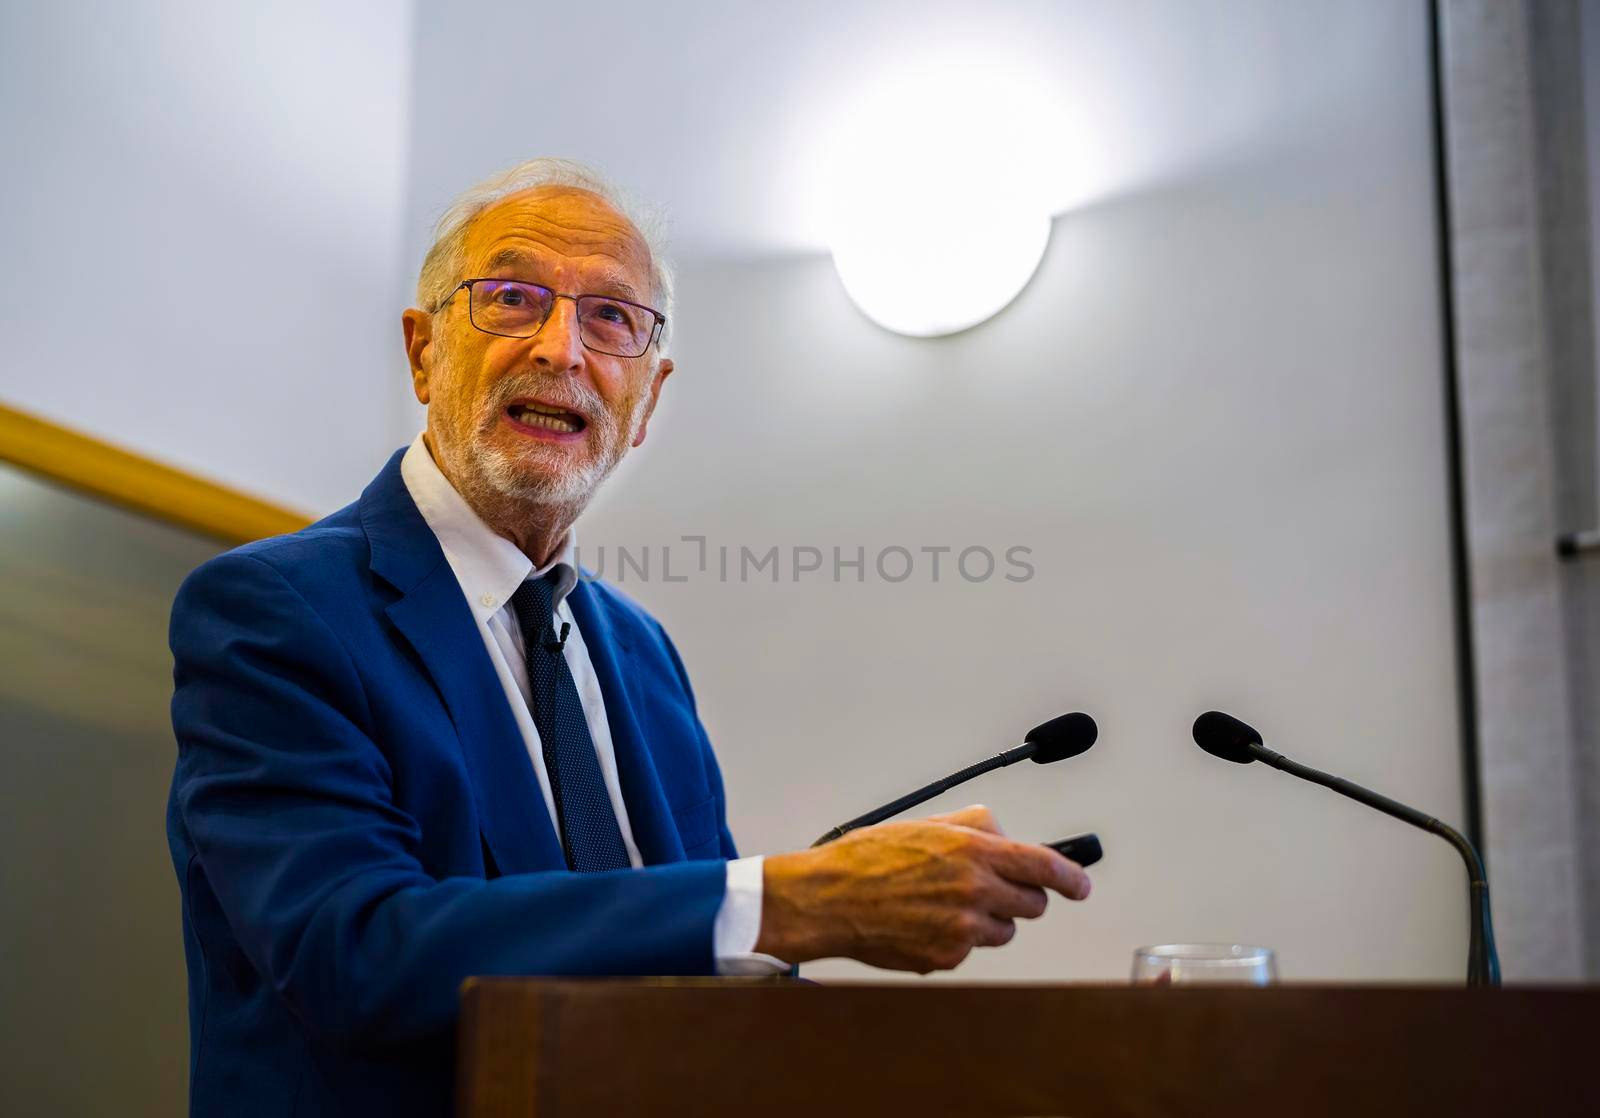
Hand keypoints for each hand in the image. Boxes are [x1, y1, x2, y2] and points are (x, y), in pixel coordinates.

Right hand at [754, 805, 1091, 973]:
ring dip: (989, 920)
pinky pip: (971, 950)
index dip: (1071, 877)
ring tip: (946, 904)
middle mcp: (973, 891)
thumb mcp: (926, 823)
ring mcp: (962, 929)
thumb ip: (974, 826)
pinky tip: (925, 922)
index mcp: (971, 851)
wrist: (828, 898)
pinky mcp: (946, 958)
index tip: (1081, 885)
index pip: (1043, 866)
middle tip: (996, 890)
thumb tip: (1005, 836)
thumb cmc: (869, 858)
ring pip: (1004, 931)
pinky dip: (957, 939)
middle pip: (1032, 904)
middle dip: (1022, 897)